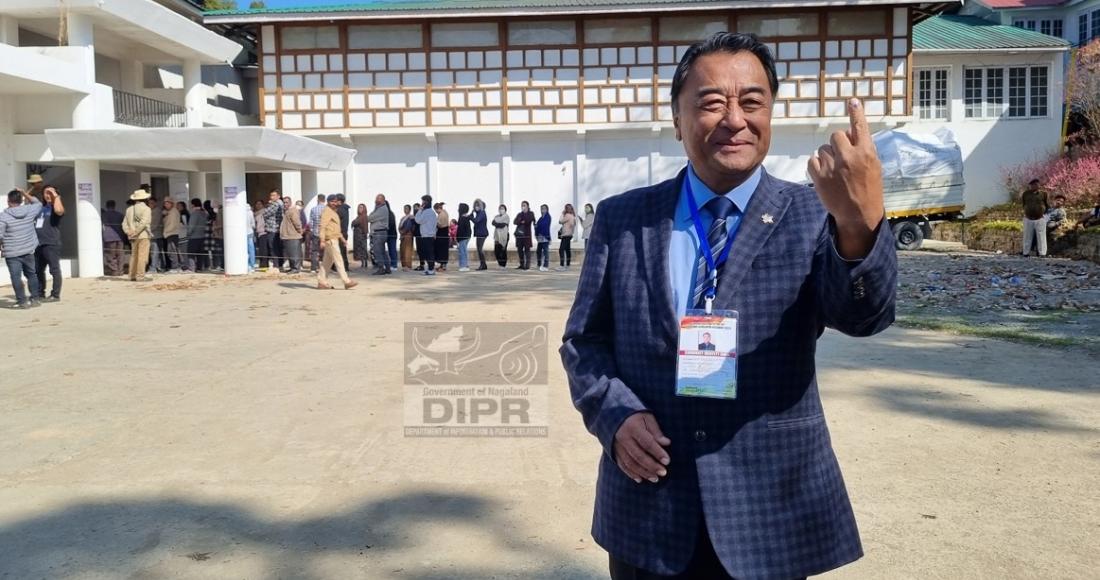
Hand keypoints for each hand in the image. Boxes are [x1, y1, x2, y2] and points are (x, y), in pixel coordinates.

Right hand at [613, 412, 670, 483]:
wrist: (612, 413)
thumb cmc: (635, 414)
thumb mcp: (646, 416)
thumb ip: (656, 431)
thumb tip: (666, 443)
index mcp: (632, 427)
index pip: (647, 442)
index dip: (657, 452)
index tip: (667, 461)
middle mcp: (623, 438)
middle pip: (638, 455)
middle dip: (652, 466)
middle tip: (663, 473)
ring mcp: (617, 446)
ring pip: (630, 463)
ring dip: (643, 472)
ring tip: (655, 478)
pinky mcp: (613, 451)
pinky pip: (622, 465)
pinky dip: (631, 473)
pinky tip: (640, 479)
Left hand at [807, 98, 884, 257]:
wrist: (859, 214)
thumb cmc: (869, 189)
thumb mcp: (874, 166)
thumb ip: (862, 148)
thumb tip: (848, 134)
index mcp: (866, 153)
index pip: (860, 127)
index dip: (856, 113)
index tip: (852, 101)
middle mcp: (849, 157)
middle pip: (836, 135)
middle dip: (838, 143)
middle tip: (842, 157)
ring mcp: (833, 167)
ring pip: (823, 148)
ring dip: (827, 156)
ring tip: (836, 171)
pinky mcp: (819, 177)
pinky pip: (812, 160)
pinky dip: (817, 165)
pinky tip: (825, 175)